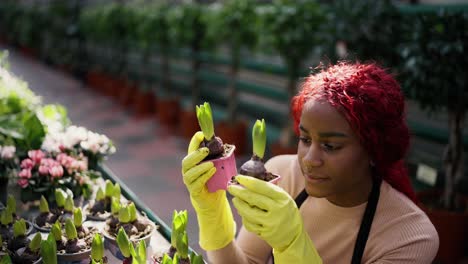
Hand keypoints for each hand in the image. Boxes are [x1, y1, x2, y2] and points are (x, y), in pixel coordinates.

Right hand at [181, 131, 234, 249]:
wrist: (214, 205)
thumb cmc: (217, 184)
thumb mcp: (220, 169)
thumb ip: (220, 160)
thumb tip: (228, 148)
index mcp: (194, 164)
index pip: (191, 150)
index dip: (194, 141)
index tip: (201, 134)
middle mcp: (189, 173)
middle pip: (186, 161)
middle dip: (195, 154)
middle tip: (206, 149)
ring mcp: (190, 183)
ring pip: (189, 172)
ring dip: (200, 166)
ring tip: (211, 163)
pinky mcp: (194, 192)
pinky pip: (196, 183)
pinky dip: (204, 176)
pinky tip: (212, 171)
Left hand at [228, 175, 320, 262]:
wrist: (293, 235)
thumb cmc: (285, 211)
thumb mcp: (283, 198)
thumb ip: (269, 190)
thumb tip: (248, 182)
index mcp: (282, 198)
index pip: (261, 187)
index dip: (248, 181)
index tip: (238, 178)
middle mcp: (277, 210)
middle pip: (252, 198)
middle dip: (239, 192)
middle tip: (231, 187)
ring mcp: (270, 223)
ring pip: (248, 212)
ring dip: (239, 205)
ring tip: (236, 200)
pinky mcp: (264, 233)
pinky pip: (249, 224)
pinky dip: (244, 217)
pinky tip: (244, 213)